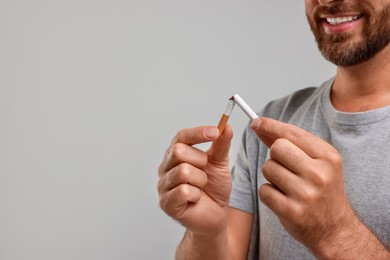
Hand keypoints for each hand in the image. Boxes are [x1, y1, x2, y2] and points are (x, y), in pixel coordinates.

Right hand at [158, 125, 232, 235]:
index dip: (198, 132)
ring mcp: (163, 185)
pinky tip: (196, 198)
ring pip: (183, 171)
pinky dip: (196, 194)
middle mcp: (166, 167)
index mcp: (176, 154)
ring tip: (201, 187)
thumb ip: (221, 145)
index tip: (215, 132)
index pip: (181, 136)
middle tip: (205, 172)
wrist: (215, 216)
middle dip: (200, 161)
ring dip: (200, 180)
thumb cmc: (214, 189)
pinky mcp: (166, 203)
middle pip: (178, 151)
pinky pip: (183, 191)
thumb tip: (226, 127)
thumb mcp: (220, 164)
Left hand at [251, 117, 355, 254]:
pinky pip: (264, 190)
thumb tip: (260, 125)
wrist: (335, 230)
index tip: (256, 122)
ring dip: (272, 176)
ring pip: (268, 168)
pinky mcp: (291, 211)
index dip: (271, 125)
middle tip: (286, 168)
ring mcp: (305, 193)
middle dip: (276, 156)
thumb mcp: (319, 163)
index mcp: (328, 157)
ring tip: (288, 186)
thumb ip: (292, 143)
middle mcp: (319, 173)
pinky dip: (269, 193)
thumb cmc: (323, 191)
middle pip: (277, 148)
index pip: (292, 133)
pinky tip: (283, 199)